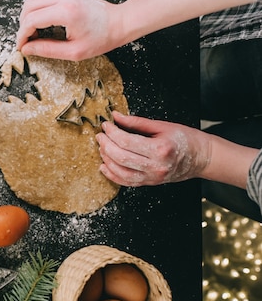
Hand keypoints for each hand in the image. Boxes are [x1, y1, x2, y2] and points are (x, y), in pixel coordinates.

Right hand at [16, 0, 120, 60]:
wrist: (118, 23)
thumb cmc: (101, 38)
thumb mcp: (73, 52)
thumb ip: (47, 50)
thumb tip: (28, 49)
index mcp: (65, 13)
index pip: (31, 21)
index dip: (22, 35)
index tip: (22, 46)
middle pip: (29, 7)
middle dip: (23, 24)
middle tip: (28, 39)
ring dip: (28, 9)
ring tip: (32, 24)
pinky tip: (40, 6)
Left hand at [96, 112, 210, 186]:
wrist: (200, 157)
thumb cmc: (184, 139)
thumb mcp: (162, 126)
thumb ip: (137, 122)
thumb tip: (116, 116)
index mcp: (160, 149)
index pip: (127, 142)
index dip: (112, 133)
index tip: (106, 125)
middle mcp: (156, 166)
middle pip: (122, 157)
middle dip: (106, 145)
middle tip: (100, 136)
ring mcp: (152, 177)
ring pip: (121, 172)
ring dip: (107, 160)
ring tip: (102, 148)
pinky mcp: (149, 183)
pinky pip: (126, 182)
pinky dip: (112, 175)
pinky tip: (104, 166)